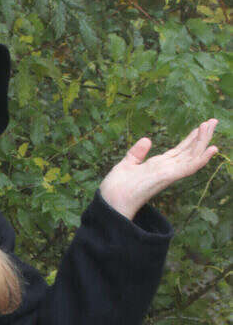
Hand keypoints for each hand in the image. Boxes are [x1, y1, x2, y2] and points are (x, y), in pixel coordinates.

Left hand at [99, 119, 218, 219]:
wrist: (109, 203)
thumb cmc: (116, 189)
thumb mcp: (126, 165)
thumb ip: (136, 153)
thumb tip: (147, 140)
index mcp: (157, 166)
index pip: (179, 151)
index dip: (190, 139)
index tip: (201, 126)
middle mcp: (165, 170)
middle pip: (188, 151)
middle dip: (201, 137)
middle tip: (214, 121)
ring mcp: (167, 174)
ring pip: (191, 156)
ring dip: (203, 141)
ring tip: (212, 125)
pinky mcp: (166, 178)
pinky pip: (188, 168)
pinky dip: (200, 159)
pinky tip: (212, 149)